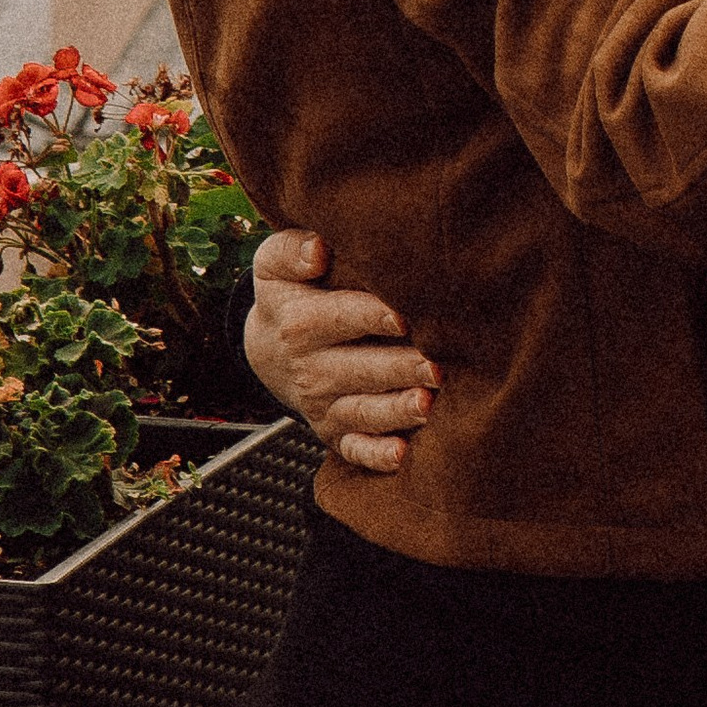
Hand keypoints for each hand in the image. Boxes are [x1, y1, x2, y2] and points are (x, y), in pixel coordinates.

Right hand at [244, 228, 437, 475]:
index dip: (370, 316)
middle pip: (358, 369)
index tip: (402, 316)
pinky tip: (402, 454)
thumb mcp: (274, 264)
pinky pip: (355, 450)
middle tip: (436, 366)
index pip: (338, 319)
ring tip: (427, 404)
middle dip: (398, 369)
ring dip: (396, 411)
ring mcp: (325, 406)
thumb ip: (291, 250)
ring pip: (363, 412)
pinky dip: (376, 456)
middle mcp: (311, 371)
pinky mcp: (336, 433)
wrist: (271, 347)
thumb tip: (317, 250)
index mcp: (299, 325)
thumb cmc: (290, 295)